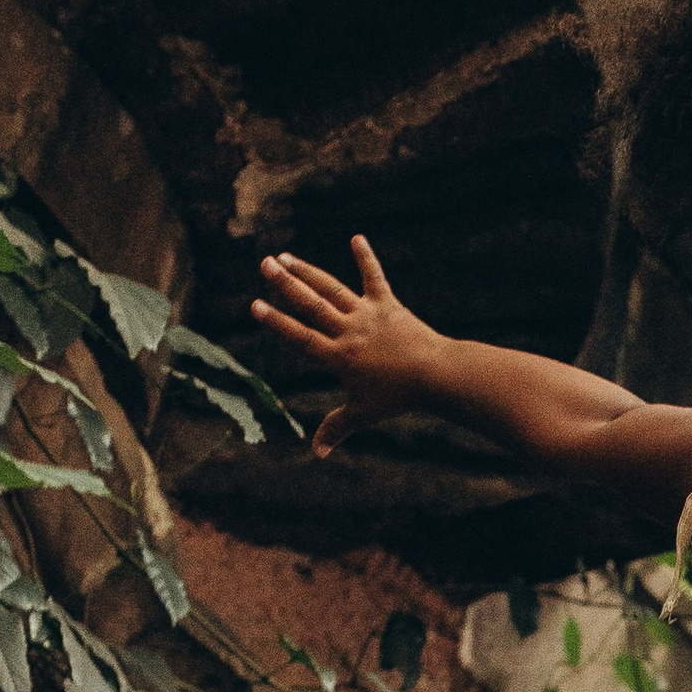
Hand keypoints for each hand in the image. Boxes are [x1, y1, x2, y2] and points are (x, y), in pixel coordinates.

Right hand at [250, 237, 444, 455]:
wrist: (436, 375)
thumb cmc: (399, 397)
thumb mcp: (364, 413)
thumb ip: (337, 428)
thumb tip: (316, 453)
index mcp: (339, 358)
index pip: (301, 338)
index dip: (277, 322)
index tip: (255, 305)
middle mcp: (349, 332)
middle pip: (311, 305)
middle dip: (285, 284)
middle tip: (264, 264)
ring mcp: (368, 315)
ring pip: (332, 289)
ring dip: (309, 271)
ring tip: (286, 257)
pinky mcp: (388, 304)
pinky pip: (374, 278)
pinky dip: (366, 258)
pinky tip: (356, 238)